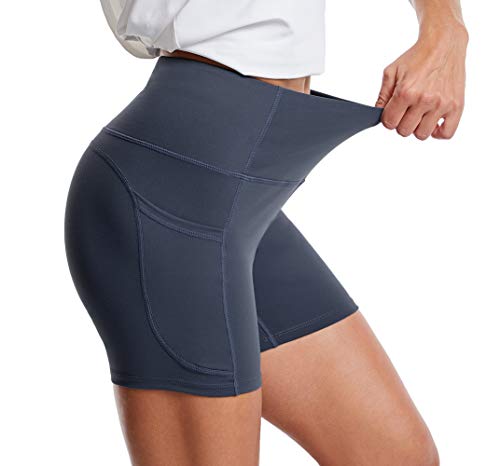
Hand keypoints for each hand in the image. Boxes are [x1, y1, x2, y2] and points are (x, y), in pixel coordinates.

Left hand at [376, 25, 467, 139]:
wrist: (444, 43)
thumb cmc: (416, 57)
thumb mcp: (392, 72)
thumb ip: (382, 96)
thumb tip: (378, 115)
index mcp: (406, 92)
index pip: (389, 123)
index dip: (388, 119)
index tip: (393, 111)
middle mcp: (424, 99)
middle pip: (404, 131)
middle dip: (401, 123)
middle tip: (407, 111)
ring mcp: (441, 104)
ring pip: (422, 135)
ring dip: (418, 127)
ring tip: (420, 114)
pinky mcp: (457, 106)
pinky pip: (446, 133)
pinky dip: (438, 133)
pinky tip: (433, 123)